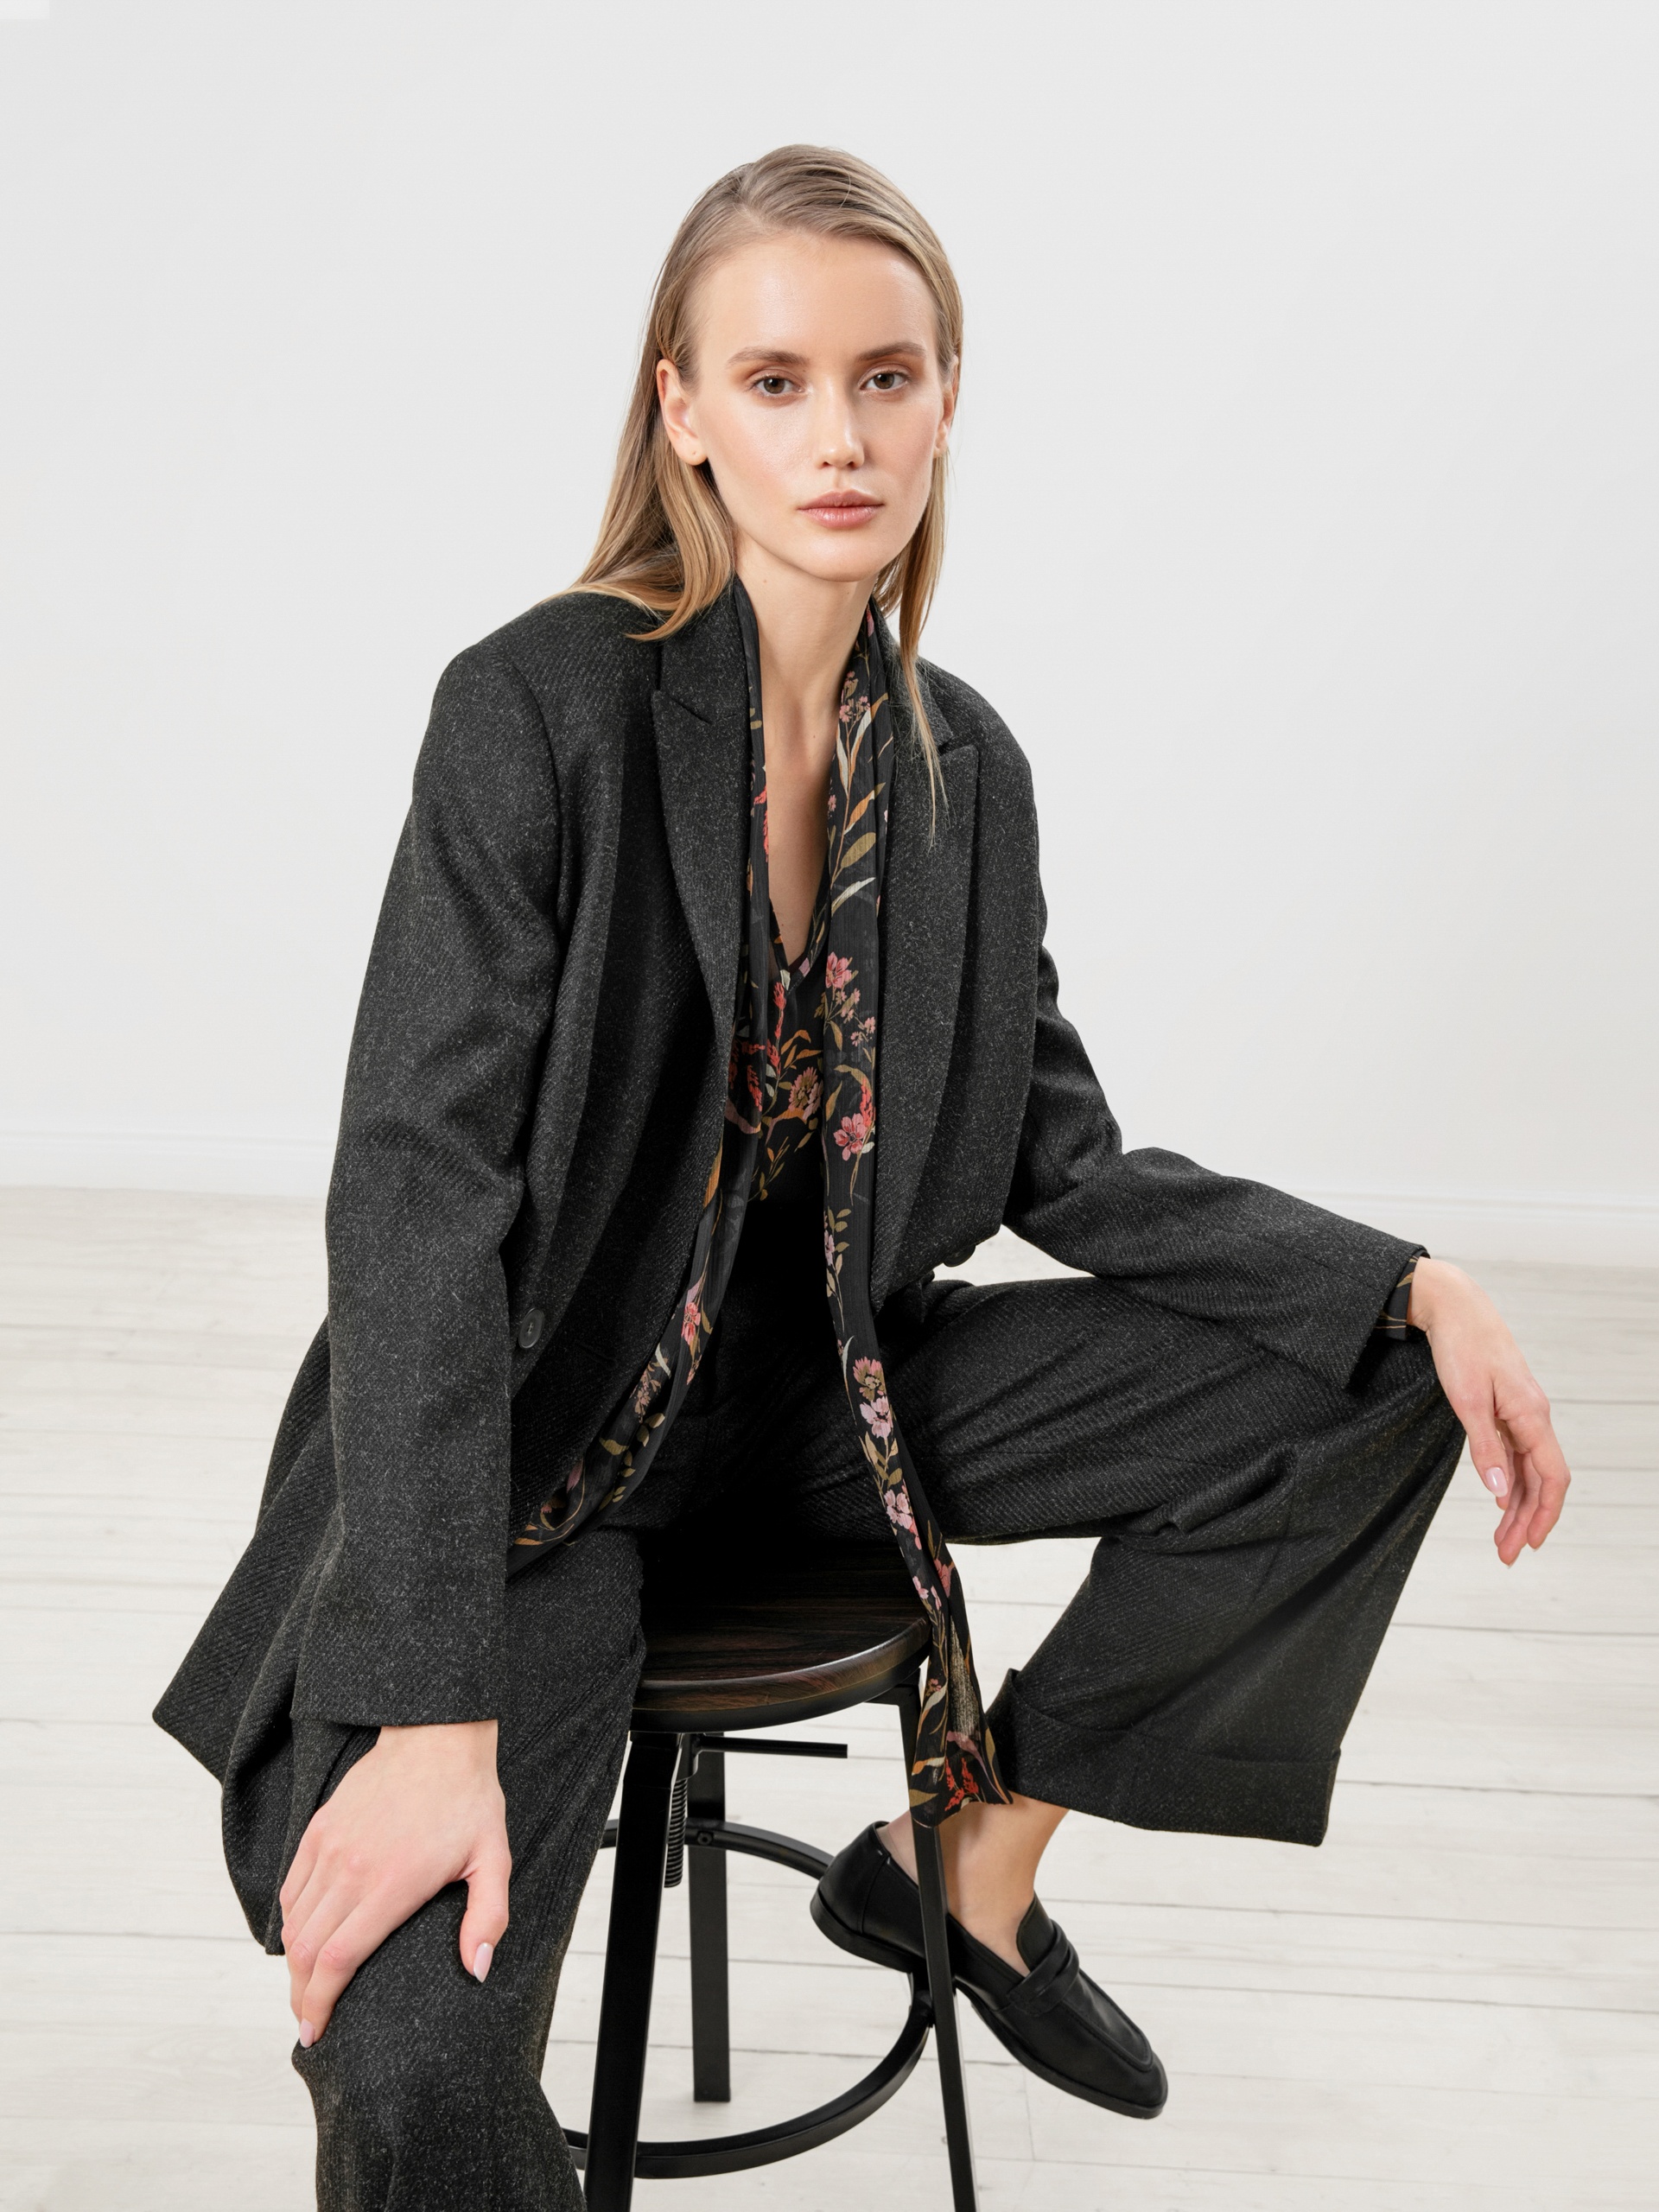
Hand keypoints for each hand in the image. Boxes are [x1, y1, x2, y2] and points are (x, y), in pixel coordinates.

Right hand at [279, 1718, 508, 2045]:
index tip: (315, 2033)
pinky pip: (290, 1889)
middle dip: (301, 1996)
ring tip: (306, 1988)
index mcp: (391, 1884)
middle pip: (306, 1951)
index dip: (319, 2004)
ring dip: (293, 1963)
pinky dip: (290, 1922)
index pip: (337, 1961)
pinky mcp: (318, 1830)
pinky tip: (304, 1938)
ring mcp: (329, 1848)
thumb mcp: (493, 1859)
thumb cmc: (468, 1800)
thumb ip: (487, 1918)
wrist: (436, 1738)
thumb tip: (476, 1970)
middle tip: (308, 2022)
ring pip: (293, 1923)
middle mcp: (351, 1869)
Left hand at [1408, 1258, 1570, 1565]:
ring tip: (1501, 1540)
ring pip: (1527, 1471)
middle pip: (1540, 1480)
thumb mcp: (1467, 1400)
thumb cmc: (1461, 1348)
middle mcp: (1533, 1418)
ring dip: (1517, 1506)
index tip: (1529, 1544)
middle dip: (1526, 1521)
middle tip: (1506, 1556)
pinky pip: (1515, 1455)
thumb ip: (1485, 1447)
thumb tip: (1498, 1492)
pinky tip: (1501, 1501)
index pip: (1552, 1477)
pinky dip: (1510, 1482)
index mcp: (1532, 1416)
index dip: (1544, 1513)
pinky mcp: (1505, 1409)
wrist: (1455, 1308)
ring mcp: (1520, 1414)